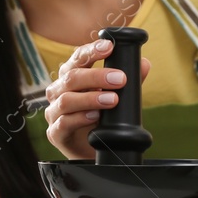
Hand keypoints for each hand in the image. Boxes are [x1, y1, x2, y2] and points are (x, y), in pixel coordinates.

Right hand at [42, 38, 150, 159]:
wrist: (92, 150)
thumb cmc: (101, 119)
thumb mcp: (116, 97)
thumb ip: (129, 81)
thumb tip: (143, 64)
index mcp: (71, 76)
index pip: (78, 58)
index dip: (92, 50)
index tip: (109, 47)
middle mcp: (59, 91)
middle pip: (72, 77)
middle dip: (97, 76)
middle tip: (120, 79)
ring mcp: (54, 112)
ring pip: (67, 99)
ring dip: (91, 98)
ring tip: (112, 100)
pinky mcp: (55, 133)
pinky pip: (64, 122)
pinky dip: (80, 118)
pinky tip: (95, 116)